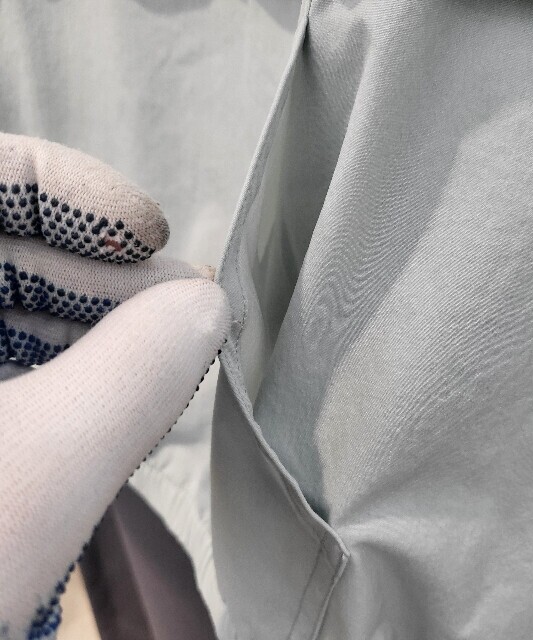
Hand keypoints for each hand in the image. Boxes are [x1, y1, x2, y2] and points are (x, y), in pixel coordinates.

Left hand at [0, 134, 229, 639]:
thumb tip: (207, 305)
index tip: (153, 238)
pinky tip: (108, 387)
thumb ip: (137, 374)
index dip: (70, 190)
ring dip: (87, 323)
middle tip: (182, 306)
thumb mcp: (35, 476)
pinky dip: (53, 364)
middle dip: (98, 273)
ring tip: (163, 350)